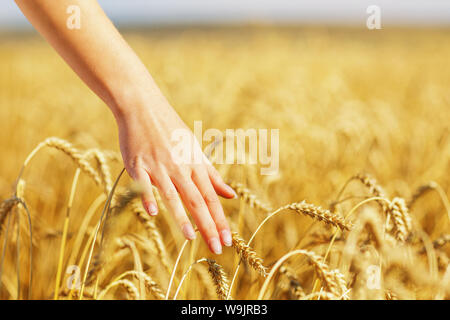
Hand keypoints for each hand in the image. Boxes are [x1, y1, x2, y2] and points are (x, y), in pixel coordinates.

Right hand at [115, 92, 235, 253]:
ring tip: (191, 239)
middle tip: (217, 248)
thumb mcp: (195, 150)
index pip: (211, 197)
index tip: (227, 240)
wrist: (143, 107)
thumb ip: (212, 175)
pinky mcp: (138, 164)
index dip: (220, 219)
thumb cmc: (172, 131)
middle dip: (208, 225)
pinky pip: (144, 183)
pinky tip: (153, 213)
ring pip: (173, 195)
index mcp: (195, 164)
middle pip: (197, 200)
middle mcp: (180, 166)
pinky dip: (148, 197)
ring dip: (182, 217)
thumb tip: (231, 195)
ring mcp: (159, 165)